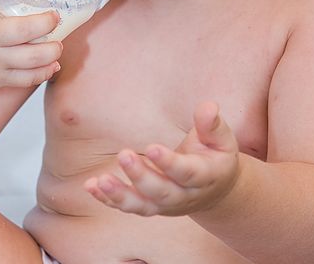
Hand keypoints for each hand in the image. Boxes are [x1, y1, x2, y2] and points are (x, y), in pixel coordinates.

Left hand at [84, 101, 240, 215]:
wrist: (216, 189)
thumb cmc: (215, 155)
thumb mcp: (222, 138)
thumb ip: (212, 124)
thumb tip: (208, 107)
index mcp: (204, 176)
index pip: (186, 172)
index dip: (169, 163)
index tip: (152, 147)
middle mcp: (184, 196)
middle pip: (161, 192)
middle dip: (141, 176)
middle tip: (124, 155)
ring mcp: (165, 205)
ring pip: (142, 205)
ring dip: (120, 195)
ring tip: (101, 181)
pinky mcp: (150, 206)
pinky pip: (128, 207)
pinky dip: (109, 199)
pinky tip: (91, 186)